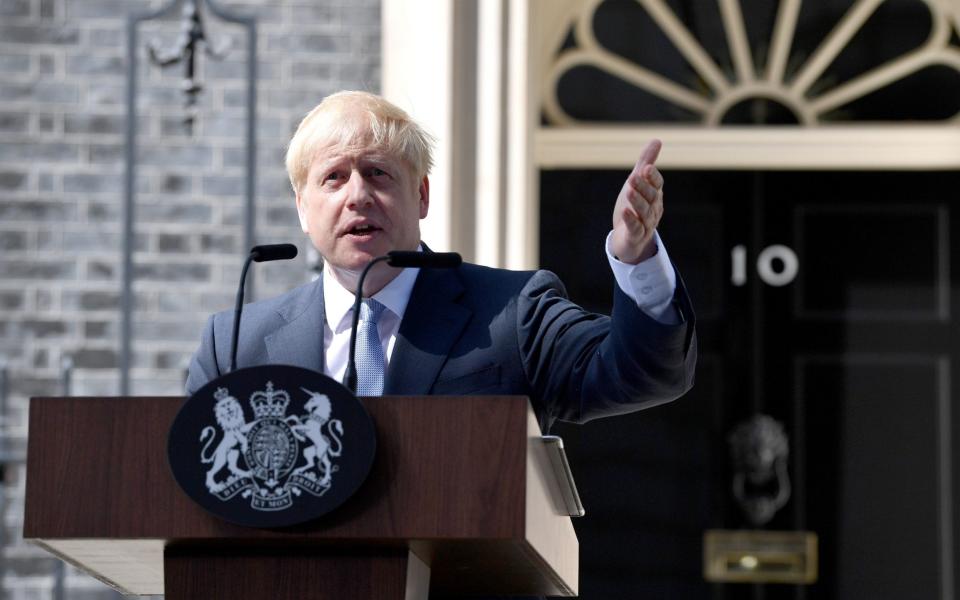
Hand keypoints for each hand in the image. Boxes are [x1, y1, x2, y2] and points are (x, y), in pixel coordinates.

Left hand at [611, 139, 663, 263]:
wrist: (628, 239)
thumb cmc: (634, 207)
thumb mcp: (638, 183)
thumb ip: (646, 163)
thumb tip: (657, 140)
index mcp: (655, 195)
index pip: (657, 184)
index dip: (652, 177)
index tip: (645, 168)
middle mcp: (653, 209)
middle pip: (651, 197)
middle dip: (643, 187)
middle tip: (633, 176)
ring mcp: (646, 224)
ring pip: (644, 212)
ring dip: (637, 201)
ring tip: (628, 191)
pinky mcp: (635, 237)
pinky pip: (635, 228)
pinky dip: (631, 220)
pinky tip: (625, 211)